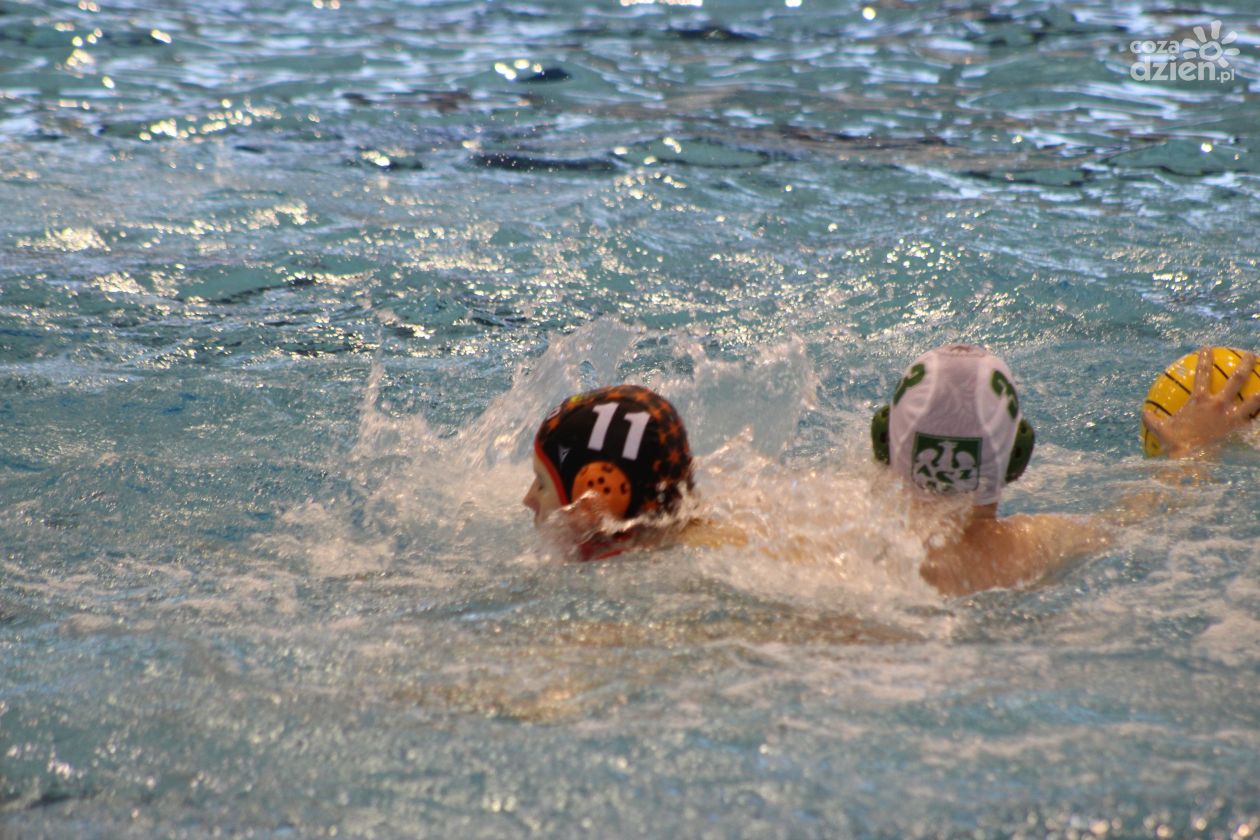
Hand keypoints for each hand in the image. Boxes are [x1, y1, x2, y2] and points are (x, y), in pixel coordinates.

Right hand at [1142, 347, 1259, 458]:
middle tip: (1251, 355)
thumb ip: (1152, 420)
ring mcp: (1231, 418)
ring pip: (1253, 401)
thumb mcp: (1160, 430)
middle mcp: (1218, 405)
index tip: (1207, 348)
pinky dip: (1259, 417)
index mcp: (1199, 401)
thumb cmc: (1175, 444)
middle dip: (1245, 364)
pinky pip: (1254, 422)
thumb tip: (1143, 412)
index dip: (1205, 359)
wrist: (1191, 461)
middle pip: (1236, 379)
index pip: (1202, 373)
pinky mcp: (1239, 431)